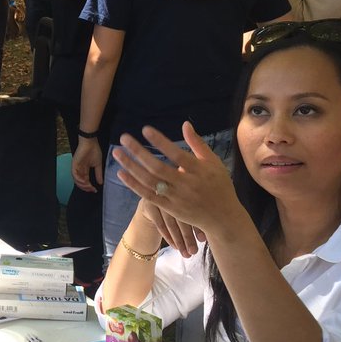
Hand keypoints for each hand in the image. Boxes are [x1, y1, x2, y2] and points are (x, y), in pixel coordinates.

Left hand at [71, 136, 103, 192]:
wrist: (91, 142)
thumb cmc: (94, 150)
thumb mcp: (98, 164)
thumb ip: (98, 173)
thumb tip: (101, 182)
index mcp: (84, 169)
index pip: (85, 181)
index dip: (89, 186)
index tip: (94, 190)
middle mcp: (79, 169)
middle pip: (80, 182)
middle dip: (86, 187)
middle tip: (91, 190)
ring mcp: (76, 167)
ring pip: (76, 179)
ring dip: (82, 185)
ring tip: (89, 186)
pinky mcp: (74, 164)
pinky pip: (74, 174)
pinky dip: (79, 179)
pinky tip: (85, 182)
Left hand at [110, 122, 238, 240]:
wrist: (222, 217)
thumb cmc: (219, 185)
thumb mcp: (213, 163)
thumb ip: (197, 144)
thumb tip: (185, 124)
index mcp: (199, 170)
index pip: (176, 154)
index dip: (160, 142)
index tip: (145, 129)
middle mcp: (186, 184)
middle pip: (158, 167)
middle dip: (139, 152)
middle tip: (123, 138)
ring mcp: (176, 198)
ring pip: (150, 181)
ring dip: (131, 167)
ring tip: (117, 153)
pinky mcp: (169, 208)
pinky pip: (148, 196)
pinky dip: (134, 185)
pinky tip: (121, 173)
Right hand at [136, 197, 203, 258]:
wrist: (155, 194)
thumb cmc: (180, 202)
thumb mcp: (189, 204)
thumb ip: (198, 214)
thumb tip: (207, 237)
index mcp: (186, 191)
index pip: (194, 211)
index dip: (198, 226)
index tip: (203, 240)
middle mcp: (173, 194)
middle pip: (182, 219)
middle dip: (188, 237)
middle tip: (194, 252)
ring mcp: (160, 199)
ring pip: (171, 224)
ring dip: (179, 241)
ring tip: (186, 254)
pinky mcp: (149, 205)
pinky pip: (160, 224)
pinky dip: (168, 237)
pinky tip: (175, 247)